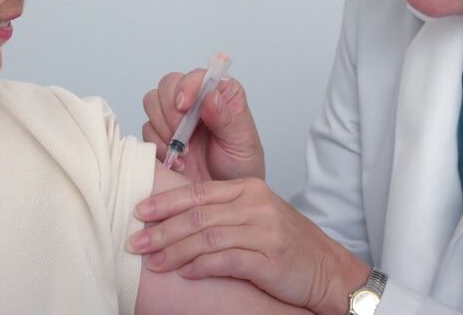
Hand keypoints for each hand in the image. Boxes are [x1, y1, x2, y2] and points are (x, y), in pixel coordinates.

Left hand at [128, 179, 369, 313]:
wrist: (327, 269)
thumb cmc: (287, 244)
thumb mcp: (255, 216)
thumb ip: (221, 212)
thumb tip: (175, 218)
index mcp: (249, 189)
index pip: (198, 192)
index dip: (166, 202)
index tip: (139, 211)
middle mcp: (256, 205)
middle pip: (198, 215)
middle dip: (162, 229)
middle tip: (135, 240)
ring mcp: (265, 231)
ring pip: (208, 237)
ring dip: (175, 251)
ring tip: (153, 262)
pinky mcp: (270, 259)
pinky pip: (227, 260)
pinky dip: (201, 267)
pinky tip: (185, 273)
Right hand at [141, 70, 264, 181]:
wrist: (225, 199)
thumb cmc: (241, 166)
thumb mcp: (241, 142)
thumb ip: (226, 119)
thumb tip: (211, 96)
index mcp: (221, 93)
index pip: (197, 76)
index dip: (187, 86)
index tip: (185, 106)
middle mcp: (196, 100)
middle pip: (168, 84)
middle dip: (171, 109)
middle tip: (182, 133)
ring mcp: (176, 117)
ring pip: (152, 102)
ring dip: (163, 127)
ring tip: (184, 150)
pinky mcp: (161, 135)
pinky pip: (147, 129)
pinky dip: (158, 145)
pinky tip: (178, 161)